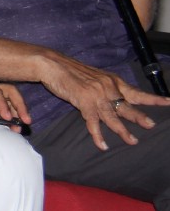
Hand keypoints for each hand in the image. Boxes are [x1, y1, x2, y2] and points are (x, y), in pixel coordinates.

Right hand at [36, 49, 167, 149]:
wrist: (52, 65)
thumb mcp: (94, 77)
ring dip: (123, 131)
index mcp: (112, 80)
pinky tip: (102, 145)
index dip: (152, 98)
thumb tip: (116, 99)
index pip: (136, 92)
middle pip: (128, 105)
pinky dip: (98, 135)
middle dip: (140, 117)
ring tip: (132, 141)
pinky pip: (93, 123)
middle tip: (151, 125)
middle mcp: (108, 87)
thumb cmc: (71, 71)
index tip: (168, 102)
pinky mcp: (84, 102)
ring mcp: (97, 95)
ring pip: (114, 117)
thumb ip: (106, 88)